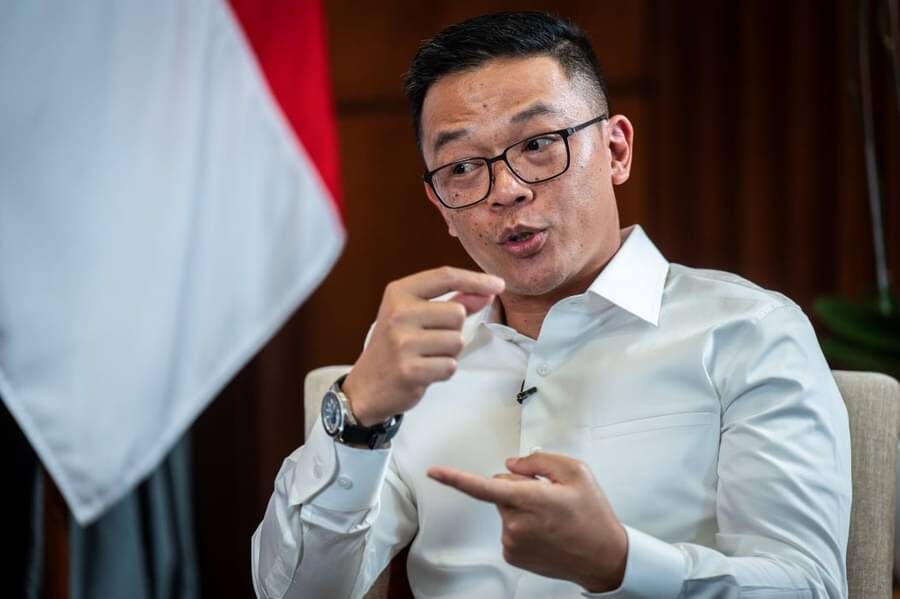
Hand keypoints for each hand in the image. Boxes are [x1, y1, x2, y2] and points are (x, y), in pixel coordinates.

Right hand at [343, 266, 503, 425]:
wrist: (366, 386)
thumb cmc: (395, 346)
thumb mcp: (416, 315)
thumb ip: (454, 301)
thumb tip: (488, 291)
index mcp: (398, 293)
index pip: (445, 276)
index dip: (476, 279)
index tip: (498, 284)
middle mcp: (398, 314)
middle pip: (457, 313)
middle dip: (454, 329)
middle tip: (430, 340)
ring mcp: (402, 343)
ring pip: (456, 341)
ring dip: (449, 352)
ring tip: (426, 356)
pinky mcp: (409, 370)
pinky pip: (450, 366)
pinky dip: (443, 371)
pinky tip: (425, 371)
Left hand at [427, 452, 627, 592]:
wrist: (604, 557)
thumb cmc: (593, 515)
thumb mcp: (576, 473)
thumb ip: (539, 461)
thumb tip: (512, 465)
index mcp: (530, 499)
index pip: (484, 487)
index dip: (455, 478)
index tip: (434, 472)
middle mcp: (516, 523)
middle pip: (501, 490)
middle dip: (519, 487)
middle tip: (550, 497)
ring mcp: (512, 542)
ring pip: (505, 510)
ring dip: (522, 508)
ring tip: (552, 518)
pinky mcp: (512, 555)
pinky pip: (509, 528)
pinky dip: (523, 525)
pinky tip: (546, 531)